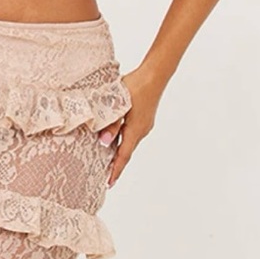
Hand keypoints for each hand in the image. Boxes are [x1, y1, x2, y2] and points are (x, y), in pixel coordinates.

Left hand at [97, 67, 163, 186]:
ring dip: (120, 152)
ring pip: (130, 142)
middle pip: (127, 152)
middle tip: (106, 178)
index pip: (123, 156)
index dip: (115, 171)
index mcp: (135, 130)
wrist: (155, 74)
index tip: (109, 184)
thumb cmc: (135, 86)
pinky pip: (132, 134)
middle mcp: (142, 131)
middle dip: (116, 165)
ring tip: (108, 162)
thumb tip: (104, 143)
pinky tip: (116, 140)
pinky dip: (124, 141)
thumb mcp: (118, 105)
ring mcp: (145, 125)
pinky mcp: (145, 119)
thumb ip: (111, 124)